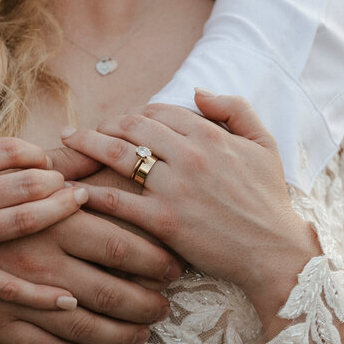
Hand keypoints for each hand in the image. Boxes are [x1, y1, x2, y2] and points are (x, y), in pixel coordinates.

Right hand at [0, 137, 86, 328]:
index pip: (7, 149)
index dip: (36, 153)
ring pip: (24, 222)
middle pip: (24, 181)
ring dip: (59, 213)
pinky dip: (40, 294)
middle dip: (57, 180)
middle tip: (77, 183)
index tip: (48, 160)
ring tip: (82, 209)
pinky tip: (69, 298)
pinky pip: (6, 286)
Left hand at [59, 91, 317, 301]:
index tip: (122, 122)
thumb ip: (234, 109)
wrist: (274, 252)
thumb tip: (196, 91)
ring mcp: (173, 188)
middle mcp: (189, 156)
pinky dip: (89, 192)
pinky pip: (115, 201)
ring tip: (68, 143)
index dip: (135, 112)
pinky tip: (71, 190)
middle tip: (87, 131)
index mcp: (210, 135)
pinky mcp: (162, 221)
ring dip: (86, 144)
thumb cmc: (269, 201)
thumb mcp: (264, 144)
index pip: (159, 110)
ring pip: (117, 155)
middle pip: (132, 126)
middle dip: (105, 124)